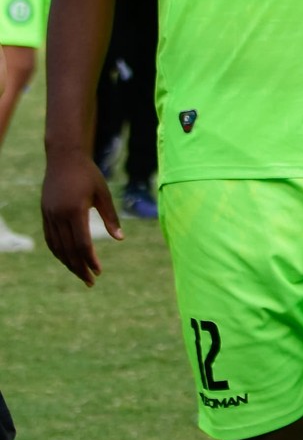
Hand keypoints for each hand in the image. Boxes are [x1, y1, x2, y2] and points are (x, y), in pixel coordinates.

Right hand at [41, 151, 121, 286]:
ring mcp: (49, 216)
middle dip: (79, 268)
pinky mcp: (45, 214)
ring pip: (57, 247)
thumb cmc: (89, 174)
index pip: (82, 244)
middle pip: (68, 250)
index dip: (90, 260)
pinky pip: (50, 239)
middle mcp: (59, 216)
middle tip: (91, 281)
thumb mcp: (104, 194)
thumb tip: (120, 239)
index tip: (99, 271)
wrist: (64, 158)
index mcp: (75, 211)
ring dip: (68, 263)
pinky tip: (67, 259)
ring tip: (80, 273)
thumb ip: (111, 217)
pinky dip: (58, 252)